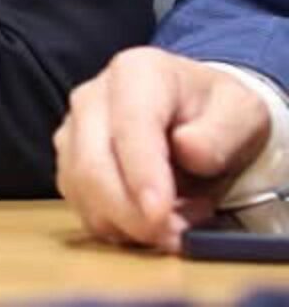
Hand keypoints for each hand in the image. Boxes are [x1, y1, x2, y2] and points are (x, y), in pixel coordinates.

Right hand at [54, 46, 273, 250]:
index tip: (160, 214)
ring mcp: (73, 129)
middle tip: (176, 238)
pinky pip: (80, 203)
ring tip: (178, 220)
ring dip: (126, 221)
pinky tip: (151, 218)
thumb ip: (220, 132)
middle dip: (130, 212)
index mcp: (136, 72)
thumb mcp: (241, 113)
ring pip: (80, 188)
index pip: (130, 126)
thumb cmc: (217, 111)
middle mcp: (92, 96)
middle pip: (91, 163)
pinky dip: (116, 224)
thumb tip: (188, 150)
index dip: (142, 173)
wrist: (193, 111)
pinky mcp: (68, 161)